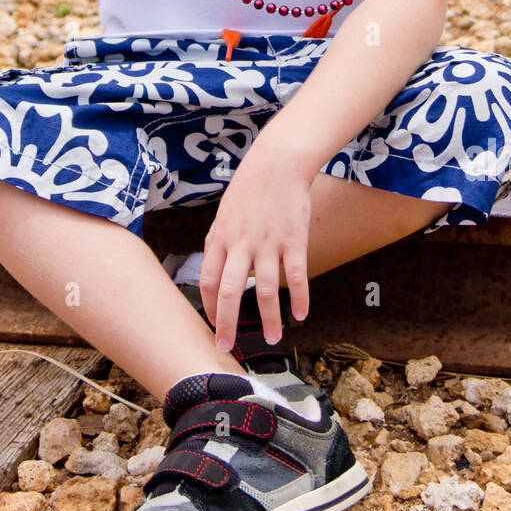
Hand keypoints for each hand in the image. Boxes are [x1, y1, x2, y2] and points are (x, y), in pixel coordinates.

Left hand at [198, 151, 312, 353]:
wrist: (277, 162)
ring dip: (269, 319)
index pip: (209, 281)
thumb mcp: (224, 214)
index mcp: (220, 238)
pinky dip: (300, 298)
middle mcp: (241, 244)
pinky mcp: (294, 239)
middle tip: (227, 348)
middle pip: (230, 292)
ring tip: (274, 339)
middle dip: (227, 324)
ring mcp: (269, 243)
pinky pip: (296, 276)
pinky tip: (301, 315)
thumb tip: (214, 272)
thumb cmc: (249, 189)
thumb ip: (218, 244)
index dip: (210, 307)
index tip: (214, 324)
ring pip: (265, 290)